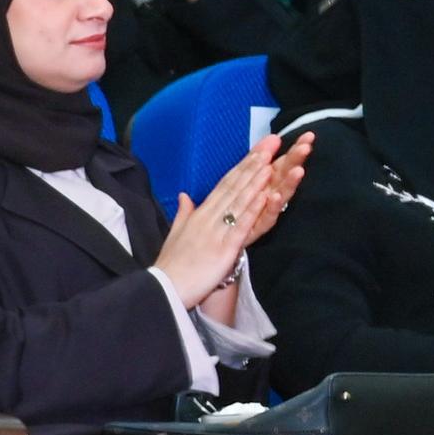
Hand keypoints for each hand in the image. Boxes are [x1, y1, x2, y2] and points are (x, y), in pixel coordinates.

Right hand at [154, 131, 309, 312]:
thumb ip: (183, 213)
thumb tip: (184, 195)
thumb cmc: (170, 266)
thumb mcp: (175, 235)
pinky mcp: (223, 248)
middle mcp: (208, 218)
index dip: (242, 166)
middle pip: (233, 187)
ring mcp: (216, 232)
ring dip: (255, 181)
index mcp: (198, 215)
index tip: (257, 150)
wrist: (163, 290)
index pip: (223, 185)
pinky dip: (253, 209)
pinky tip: (265, 195)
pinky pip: (240, 225)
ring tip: (270, 161)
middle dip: (252, 165)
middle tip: (269, 144)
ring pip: (238, 201)